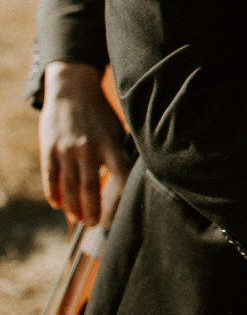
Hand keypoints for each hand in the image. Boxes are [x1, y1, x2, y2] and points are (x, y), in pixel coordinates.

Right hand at [39, 62, 130, 226]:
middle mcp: (88, 148)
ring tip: (78, 220)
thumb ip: (119, 152)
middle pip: (90, 187)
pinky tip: (57, 204)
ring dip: (73, 206)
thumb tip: (128, 178)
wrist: (71, 90)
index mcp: (110, 143)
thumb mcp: (117, 129)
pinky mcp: (49, 149)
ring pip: (69, 186)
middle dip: (93, 209)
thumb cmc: (100, 113)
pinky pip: (51, 176)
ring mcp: (66, 150)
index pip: (121, 175)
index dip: (122, 196)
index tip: (124, 213)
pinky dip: (53, 193)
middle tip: (95, 224)